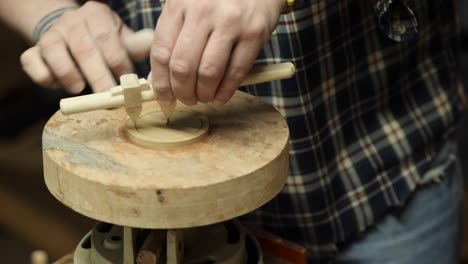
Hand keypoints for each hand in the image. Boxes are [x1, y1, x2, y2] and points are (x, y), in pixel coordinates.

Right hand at [20, 2, 134, 93]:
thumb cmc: (103, 41)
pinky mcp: (33, 50)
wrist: (70, 35)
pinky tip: (57, 85)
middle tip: (107, 96)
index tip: (126, 83)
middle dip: (98, 76)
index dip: (117, 62)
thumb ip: (136, 45)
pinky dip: (43, 76)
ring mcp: (50, 34)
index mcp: (96, 14)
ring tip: (80, 89)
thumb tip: (153, 45)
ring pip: (54, 52)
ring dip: (68, 74)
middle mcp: (71, 21)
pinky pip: (31, 62)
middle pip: (83, 48)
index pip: (107, 37)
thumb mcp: (122, 38)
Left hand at [151, 0, 283, 105]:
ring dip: (204, 94)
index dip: (160, 83)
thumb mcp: (189, 7)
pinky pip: (236, 72)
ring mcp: (230, 22)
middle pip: (183, 67)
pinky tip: (220, 97)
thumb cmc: (217, 0)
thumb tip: (159, 80)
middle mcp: (203, 12)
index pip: (161, 53)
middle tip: (186, 100)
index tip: (164, 98)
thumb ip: (174, 37)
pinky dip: (225, 92)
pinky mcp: (253, 33)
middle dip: (182, 93)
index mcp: (179, 4)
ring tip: (204, 98)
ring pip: (208, 73)